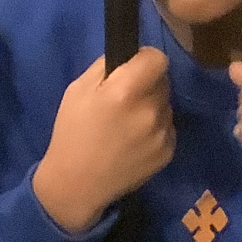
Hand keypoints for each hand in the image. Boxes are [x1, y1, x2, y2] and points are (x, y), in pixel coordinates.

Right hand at [32, 48, 175, 234]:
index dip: (145, 59)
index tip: (133, 68)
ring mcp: (162, 133)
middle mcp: (150, 110)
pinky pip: (168, 127)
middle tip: (125, 100)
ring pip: (166, 105)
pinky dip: (156, 129)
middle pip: (163, 81)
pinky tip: (135, 142)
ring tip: (128, 125)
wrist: (77, 184)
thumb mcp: (78, 90)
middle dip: (147, 84)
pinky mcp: (169, 151)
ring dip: (152, 107)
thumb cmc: (72, 133)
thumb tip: (129, 57)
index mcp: (125, 91)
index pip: (158, 58)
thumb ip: (106, 67)